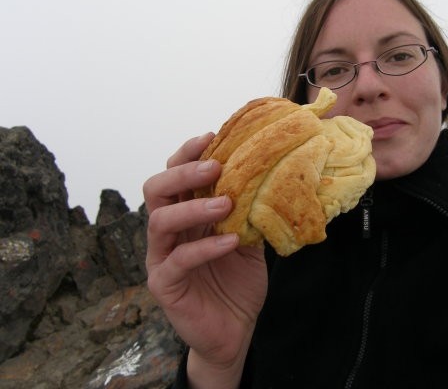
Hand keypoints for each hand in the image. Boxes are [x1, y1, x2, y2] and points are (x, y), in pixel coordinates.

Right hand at [144, 133, 267, 386]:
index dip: (188, 153)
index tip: (213, 135)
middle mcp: (169, 232)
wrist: (235, 331)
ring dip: (193, 206)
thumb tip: (272, 173)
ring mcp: (161, 258)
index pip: (176, 175)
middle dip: (183, 171)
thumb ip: (249, 210)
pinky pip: (178, 261)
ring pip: (159, 221)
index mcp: (186, 216)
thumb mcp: (249, 239)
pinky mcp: (164, 285)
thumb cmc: (237, 281)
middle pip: (157, 189)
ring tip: (225, 202)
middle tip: (215, 165)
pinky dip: (205, 247)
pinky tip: (230, 241)